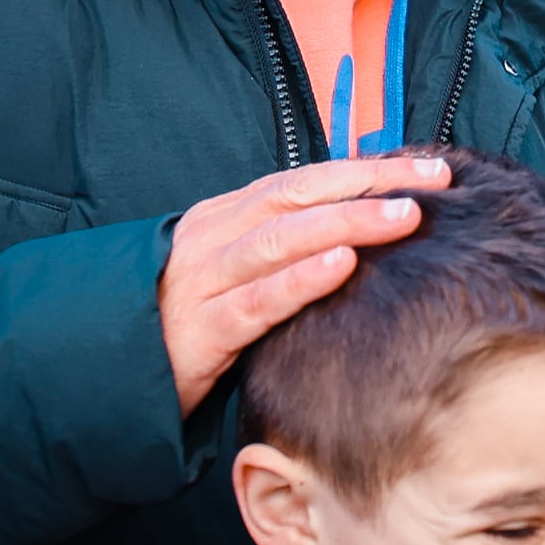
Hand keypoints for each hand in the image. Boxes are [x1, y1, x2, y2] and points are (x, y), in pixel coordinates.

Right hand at [156, 154, 448, 414]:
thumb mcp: (235, 274)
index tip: (429, 169)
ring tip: (402, 216)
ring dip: (346, 223)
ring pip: (280, 240)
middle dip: (370, 185)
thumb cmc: (190, 325)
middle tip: (433, 183)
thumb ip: (284, 248)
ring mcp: (202, 282)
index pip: (305, 180)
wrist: (111, 375)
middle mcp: (213, 238)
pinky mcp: (199, 332)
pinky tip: (342, 267)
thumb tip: (363, 231)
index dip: (367, 170)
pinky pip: (256, 302)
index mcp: (225, 216)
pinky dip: (300, 280)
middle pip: (299, 197)